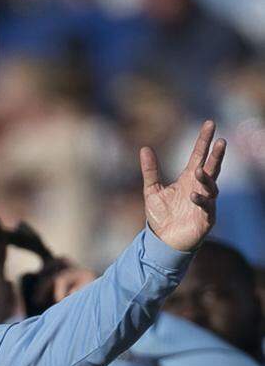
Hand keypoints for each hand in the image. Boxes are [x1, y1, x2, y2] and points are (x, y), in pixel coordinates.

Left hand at [140, 120, 224, 252]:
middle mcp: (200, 188)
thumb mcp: (152, 191)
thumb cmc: (161, 216)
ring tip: (200, 169)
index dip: (204, 140)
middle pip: (212, 167)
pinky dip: (201, 201)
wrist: (163, 242)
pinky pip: (206, 207)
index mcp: (188, 179)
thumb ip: (150, 170)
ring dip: (206, 178)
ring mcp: (205, 202)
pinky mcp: (206, 218)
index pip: (199, 156)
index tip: (209, 124)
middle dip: (216, 155)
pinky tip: (193, 196)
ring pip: (211, 186)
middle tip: (221, 141)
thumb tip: (144, 148)